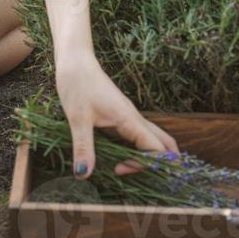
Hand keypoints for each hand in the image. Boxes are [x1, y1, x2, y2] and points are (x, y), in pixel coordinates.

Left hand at [56, 52, 179, 178]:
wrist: (74, 60)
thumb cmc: (77, 84)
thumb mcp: (77, 118)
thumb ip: (83, 147)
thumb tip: (83, 175)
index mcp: (129, 118)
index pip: (156, 148)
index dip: (147, 165)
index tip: (119, 169)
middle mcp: (134, 118)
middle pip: (164, 143)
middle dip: (162, 164)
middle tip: (140, 178)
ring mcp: (128, 116)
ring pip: (152, 139)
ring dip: (149, 157)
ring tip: (128, 170)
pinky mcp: (120, 115)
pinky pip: (138, 136)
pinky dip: (138, 150)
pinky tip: (120, 157)